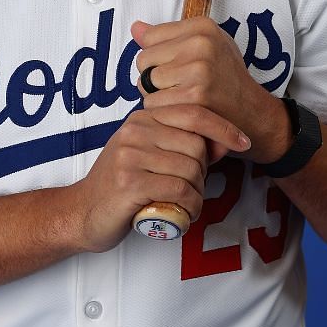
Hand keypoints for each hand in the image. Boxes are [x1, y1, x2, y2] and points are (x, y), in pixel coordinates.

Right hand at [68, 105, 248, 251]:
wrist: (82, 213)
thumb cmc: (122, 186)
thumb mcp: (151, 157)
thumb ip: (182, 147)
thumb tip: (223, 143)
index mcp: (142, 119)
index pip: (193, 113)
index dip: (223, 127)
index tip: (244, 142)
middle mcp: (135, 131)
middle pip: (196, 145)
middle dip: (203, 173)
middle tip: (191, 191)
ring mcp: (130, 155)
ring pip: (190, 169)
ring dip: (197, 194)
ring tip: (185, 205)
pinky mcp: (130, 182)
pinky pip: (179, 190)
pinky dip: (190, 206)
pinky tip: (184, 214)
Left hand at [132, 19, 290, 161]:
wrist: (252, 111)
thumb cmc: (225, 77)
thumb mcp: (206, 45)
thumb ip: (169, 36)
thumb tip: (135, 28)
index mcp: (202, 26)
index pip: (149, 37)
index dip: (157, 56)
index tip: (176, 66)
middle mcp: (201, 43)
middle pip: (143, 59)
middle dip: (153, 76)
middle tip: (177, 85)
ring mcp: (198, 69)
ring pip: (145, 82)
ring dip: (156, 95)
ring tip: (180, 97)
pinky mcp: (194, 96)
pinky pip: (153, 102)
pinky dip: (161, 111)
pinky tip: (180, 110)